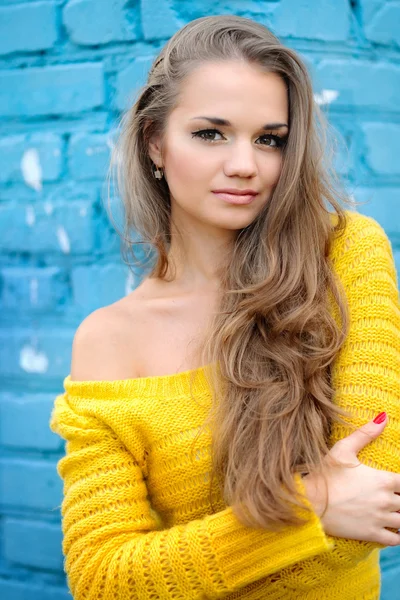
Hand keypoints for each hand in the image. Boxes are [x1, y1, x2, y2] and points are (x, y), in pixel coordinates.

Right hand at [303, 413, 399, 545]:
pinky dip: (398, 534)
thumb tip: (383, 417)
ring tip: (394, 511)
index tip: (397, 484)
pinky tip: (393, 528)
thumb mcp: (343, 449)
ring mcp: (379, 518)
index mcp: (383, 479)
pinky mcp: (371, 534)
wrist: (309, 502)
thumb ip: (365, 434)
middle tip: (394, 495)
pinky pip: (396, 539)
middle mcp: (385, 500)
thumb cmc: (325, 473)